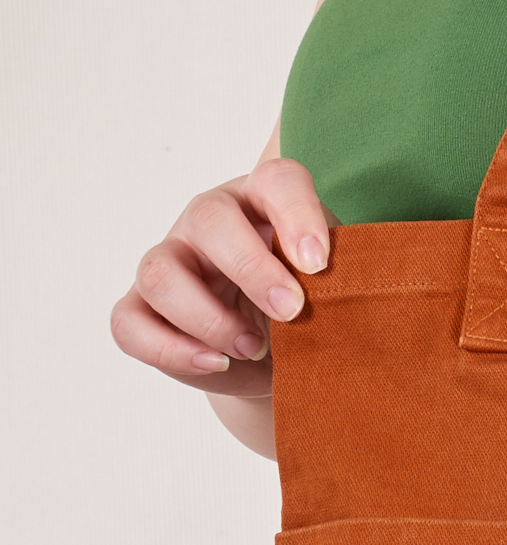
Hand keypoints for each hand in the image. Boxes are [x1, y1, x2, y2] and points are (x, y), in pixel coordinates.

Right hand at [111, 158, 331, 396]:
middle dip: (252, 269)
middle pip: (210, 220)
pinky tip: (216, 364)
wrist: (276, 354)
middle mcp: (207, 221)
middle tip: (291, 312)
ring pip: (159, 273)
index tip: (318, 263)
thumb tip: (340, 304)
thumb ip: (335, 286)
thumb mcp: (330, 291)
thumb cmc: (308, 307)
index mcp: (261, 200)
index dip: (296, 214)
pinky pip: (129, 322)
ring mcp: (169, 260)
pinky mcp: (142, 307)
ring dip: (208, 318)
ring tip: (253, 348)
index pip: (276, 181)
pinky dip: (171, 349)